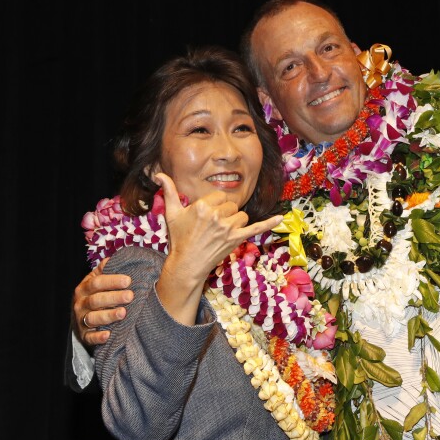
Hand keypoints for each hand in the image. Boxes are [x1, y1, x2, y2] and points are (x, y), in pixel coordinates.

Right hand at [72, 257, 133, 346]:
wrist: (83, 317)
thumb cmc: (98, 294)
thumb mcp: (99, 280)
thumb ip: (106, 269)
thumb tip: (114, 258)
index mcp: (85, 287)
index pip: (97, 282)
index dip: (112, 281)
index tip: (128, 280)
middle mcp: (81, 303)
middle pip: (96, 300)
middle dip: (113, 297)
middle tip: (130, 296)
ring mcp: (81, 320)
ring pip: (93, 318)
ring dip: (108, 316)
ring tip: (123, 313)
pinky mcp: (84, 335)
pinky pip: (90, 338)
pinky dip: (98, 337)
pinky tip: (108, 335)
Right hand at [154, 173, 280, 324]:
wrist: (186, 264)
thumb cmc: (179, 238)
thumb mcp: (172, 213)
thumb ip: (169, 191)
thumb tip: (159, 174)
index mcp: (202, 206)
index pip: (219, 196)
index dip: (214, 205)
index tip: (207, 216)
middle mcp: (216, 216)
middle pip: (231, 205)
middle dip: (224, 214)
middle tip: (212, 227)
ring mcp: (227, 228)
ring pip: (241, 216)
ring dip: (235, 222)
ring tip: (221, 233)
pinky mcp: (236, 239)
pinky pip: (256, 228)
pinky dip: (269, 223)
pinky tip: (281, 217)